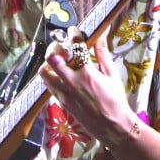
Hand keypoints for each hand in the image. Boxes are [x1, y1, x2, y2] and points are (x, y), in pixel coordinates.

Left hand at [39, 26, 135, 144]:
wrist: (113, 127)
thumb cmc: (116, 101)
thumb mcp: (112, 74)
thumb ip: (103, 53)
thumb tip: (101, 34)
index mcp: (87, 74)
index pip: (75, 47)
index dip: (73, 34)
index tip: (74, 31)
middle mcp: (72, 83)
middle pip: (52, 58)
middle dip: (54, 46)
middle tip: (62, 45)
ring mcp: (64, 93)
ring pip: (44, 72)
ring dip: (49, 62)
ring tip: (60, 60)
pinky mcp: (61, 101)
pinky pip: (48, 84)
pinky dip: (51, 75)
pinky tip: (61, 73)